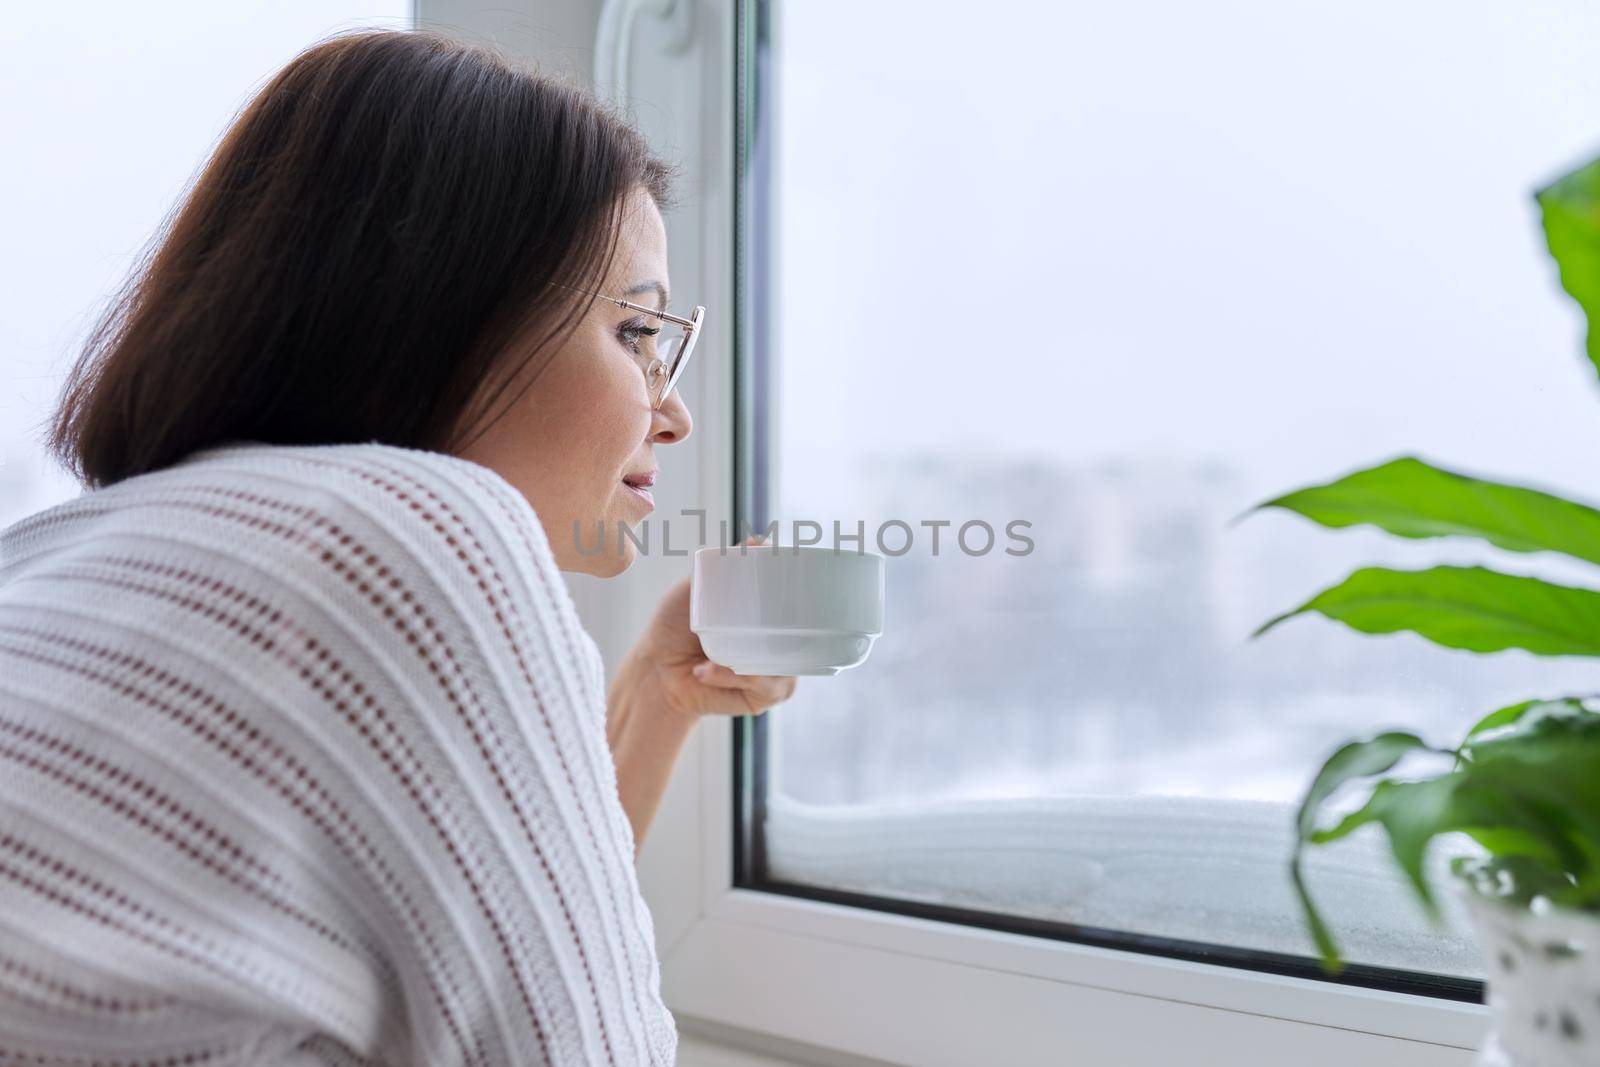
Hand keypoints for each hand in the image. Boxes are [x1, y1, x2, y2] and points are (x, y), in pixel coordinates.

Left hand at [625, 539, 798, 721]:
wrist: (654, 668)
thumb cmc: (676, 626)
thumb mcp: (699, 588)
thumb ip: (725, 565)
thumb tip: (758, 541)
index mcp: (770, 618)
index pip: (805, 609)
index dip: (810, 601)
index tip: (796, 588)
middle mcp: (780, 645)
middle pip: (808, 638)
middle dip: (788, 630)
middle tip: (748, 624)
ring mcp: (775, 672)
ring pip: (787, 665)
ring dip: (749, 660)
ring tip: (712, 656)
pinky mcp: (763, 697)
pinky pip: (765, 688)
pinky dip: (733, 678)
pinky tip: (706, 672)